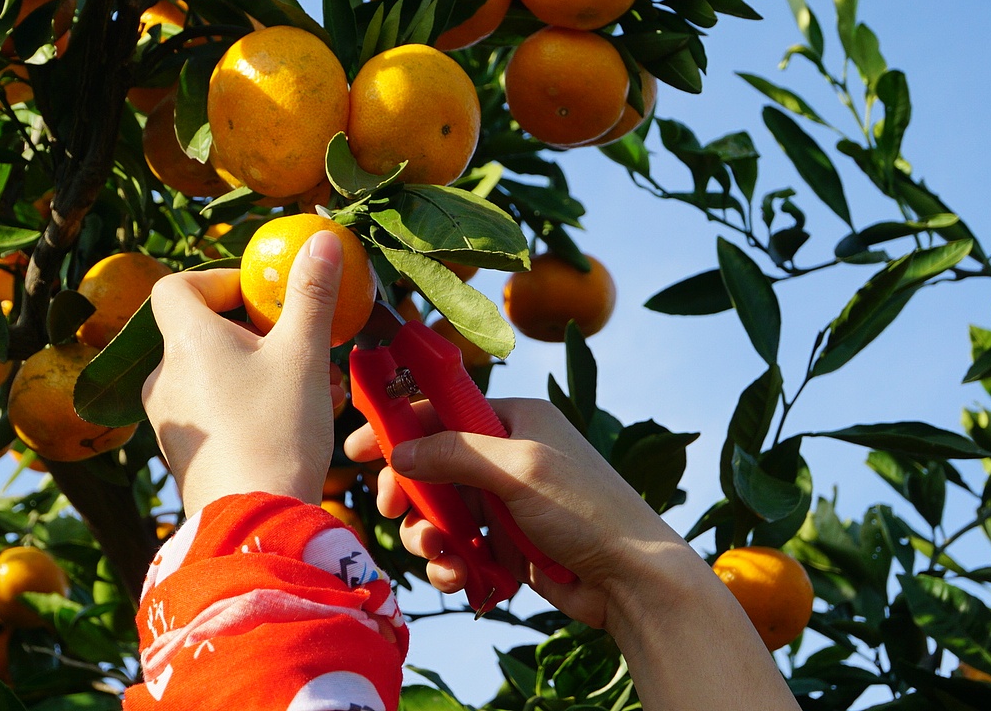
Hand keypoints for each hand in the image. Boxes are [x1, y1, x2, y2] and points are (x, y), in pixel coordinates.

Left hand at [142, 231, 344, 513]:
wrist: (255, 522)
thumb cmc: (278, 431)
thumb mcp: (303, 354)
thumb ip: (311, 293)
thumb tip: (321, 237)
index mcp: (184, 342)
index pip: (175, 286)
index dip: (218, 281)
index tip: (263, 297)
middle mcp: (165, 377)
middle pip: (204, 332)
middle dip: (260, 333)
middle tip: (307, 346)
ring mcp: (171, 420)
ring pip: (217, 375)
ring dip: (264, 371)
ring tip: (319, 388)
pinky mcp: (185, 455)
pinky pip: (216, 411)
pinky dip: (252, 405)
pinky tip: (299, 423)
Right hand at [344, 398, 694, 627]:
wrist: (633, 580)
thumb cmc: (587, 510)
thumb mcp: (519, 470)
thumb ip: (455, 454)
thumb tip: (399, 453)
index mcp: (515, 420)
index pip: (441, 411)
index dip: (397, 427)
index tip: (357, 450)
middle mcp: (507, 456)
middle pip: (431, 466)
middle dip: (409, 493)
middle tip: (389, 511)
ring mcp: (505, 503)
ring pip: (440, 513)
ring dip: (429, 536)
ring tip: (441, 556)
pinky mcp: (506, 545)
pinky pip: (459, 549)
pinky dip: (452, 564)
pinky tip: (462, 579)